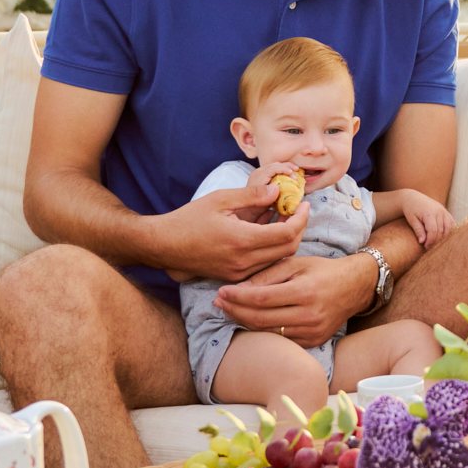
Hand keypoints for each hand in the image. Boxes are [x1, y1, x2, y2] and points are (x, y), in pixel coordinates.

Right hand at [158, 179, 307, 282]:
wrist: (164, 245)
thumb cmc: (189, 219)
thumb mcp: (220, 199)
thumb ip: (252, 195)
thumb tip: (278, 190)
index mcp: (241, 240)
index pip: (287, 234)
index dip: (301, 219)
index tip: (304, 205)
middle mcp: (243, 261)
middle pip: (289, 249)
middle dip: (299, 229)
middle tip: (298, 212)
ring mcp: (239, 272)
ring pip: (279, 259)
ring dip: (287, 240)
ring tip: (284, 220)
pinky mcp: (235, 277)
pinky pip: (264, 265)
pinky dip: (273, 250)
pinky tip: (268, 234)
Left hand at [215, 252, 361, 345]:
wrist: (354, 287)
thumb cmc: (322, 270)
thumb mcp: (295, 264)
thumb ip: (267, 276)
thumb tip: (238, 289)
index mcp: (304, 292)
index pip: (261, 299)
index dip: (237, 297)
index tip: (221, 292)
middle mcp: (309, 315)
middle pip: (260, 319)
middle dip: (235, 311)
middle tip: (219, 303)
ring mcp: (312, 331)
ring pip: (268, 332)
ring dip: (245, 322)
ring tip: (231, 311)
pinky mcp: (313, 341)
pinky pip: (281, 339)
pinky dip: (263, 331)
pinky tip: (251, 320)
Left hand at [398, 191, 453, 246]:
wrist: (413, 198)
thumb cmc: (411, 210)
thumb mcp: (412, 220)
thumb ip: (418, 230)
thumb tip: (422, 242)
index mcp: (429, 213)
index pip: (433, 231)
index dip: (430, 241)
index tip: (425, 246)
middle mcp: (439, 211)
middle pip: (441, 230)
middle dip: (436, 241)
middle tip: (429, 246)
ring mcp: (444, 211)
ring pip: (449, 228)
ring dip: (443, 237)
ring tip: (435, 242)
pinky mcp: (446, 212)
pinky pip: (452, 223)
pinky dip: (449, 231)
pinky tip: (443, 236)